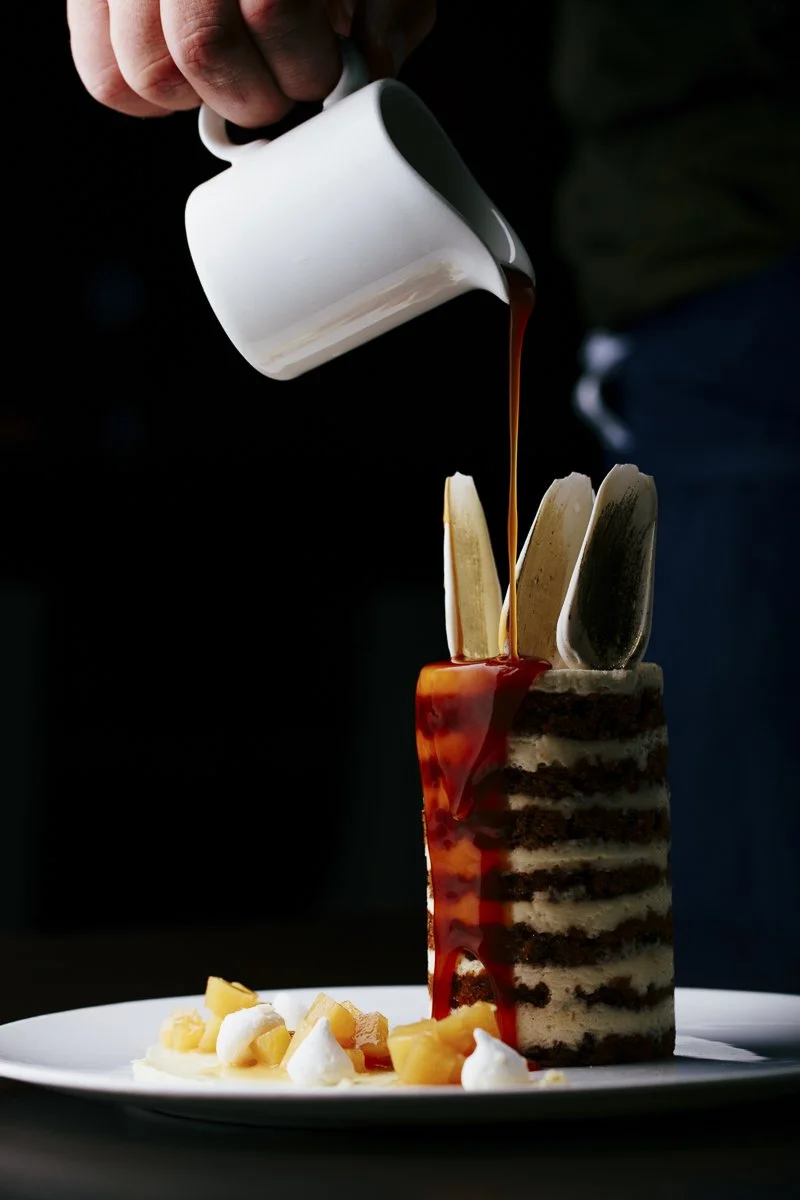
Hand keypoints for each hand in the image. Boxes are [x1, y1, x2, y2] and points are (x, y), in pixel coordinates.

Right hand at [66, 0, 435, 126]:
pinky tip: (182, 82)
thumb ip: (388, 13)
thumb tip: (368, 74)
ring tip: (231, 77)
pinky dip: (145, 99)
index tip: (322, 71)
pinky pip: (102, 75)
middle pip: (202, 47)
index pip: (272, 8)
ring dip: (200, 100)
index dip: (304, 64)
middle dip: (255, 94)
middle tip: (279, 87)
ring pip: (144, 72)